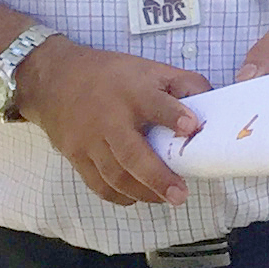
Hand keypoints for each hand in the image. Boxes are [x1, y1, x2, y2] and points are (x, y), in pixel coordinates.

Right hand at [14, 36, 204, 206]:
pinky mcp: (76, 155)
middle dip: (158, 177)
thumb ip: (183, 84)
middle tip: (180, 194)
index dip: (174, 115)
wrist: (54, 79)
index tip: (192, 128)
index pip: (155, 103)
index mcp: (132, 91)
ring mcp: (90, 140)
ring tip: (166, 199)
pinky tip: (137, 197)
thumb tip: (214, 102)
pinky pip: (98, 183)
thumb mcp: (148, 68)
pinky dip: (118, 195)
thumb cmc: (111, 75)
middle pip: (132, 153)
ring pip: (115, 175)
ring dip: (142, 192)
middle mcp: (110, 118)